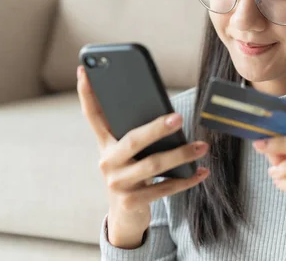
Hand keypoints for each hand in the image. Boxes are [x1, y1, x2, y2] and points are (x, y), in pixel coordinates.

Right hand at [76, 66, 209, 247]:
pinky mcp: (131, 202)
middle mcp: (107, 162)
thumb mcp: (130, 153)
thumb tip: (171, 115)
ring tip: (202, 147)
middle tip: (179, 118)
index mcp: (105, 144)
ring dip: (181, 155)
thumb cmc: (134, 173)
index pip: (92, 114)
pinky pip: (164, 189)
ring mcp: (118, 183)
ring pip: (153, 166)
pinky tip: (202, 171)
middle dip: (157, 128)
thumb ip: (139, 134)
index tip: (84, 69)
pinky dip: (185, 180)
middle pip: (133, 140)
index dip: (87, 92)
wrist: (126, 216)